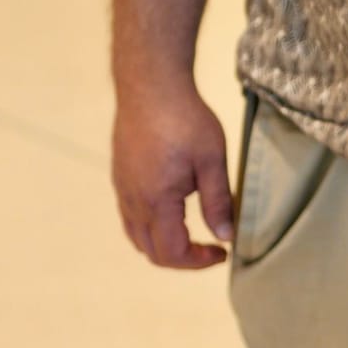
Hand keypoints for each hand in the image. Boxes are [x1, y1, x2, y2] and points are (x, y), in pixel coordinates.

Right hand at [112, 82, 233, 268]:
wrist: (150, 86)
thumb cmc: (185, 119)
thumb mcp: (212, 160)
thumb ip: (218, 201)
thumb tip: (226, 236)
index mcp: (157, 201)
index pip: (172, 253)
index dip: (199, 261)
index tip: (222, 252)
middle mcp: (134, 201)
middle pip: (151, 251)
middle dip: (183, 259)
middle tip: (211, 248)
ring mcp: (123, 189)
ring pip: (137, 236)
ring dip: (164, 245)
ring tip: (193, 235)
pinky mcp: (120, 176)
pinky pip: (130, 216)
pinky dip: (150, 228)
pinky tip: (172, 212)